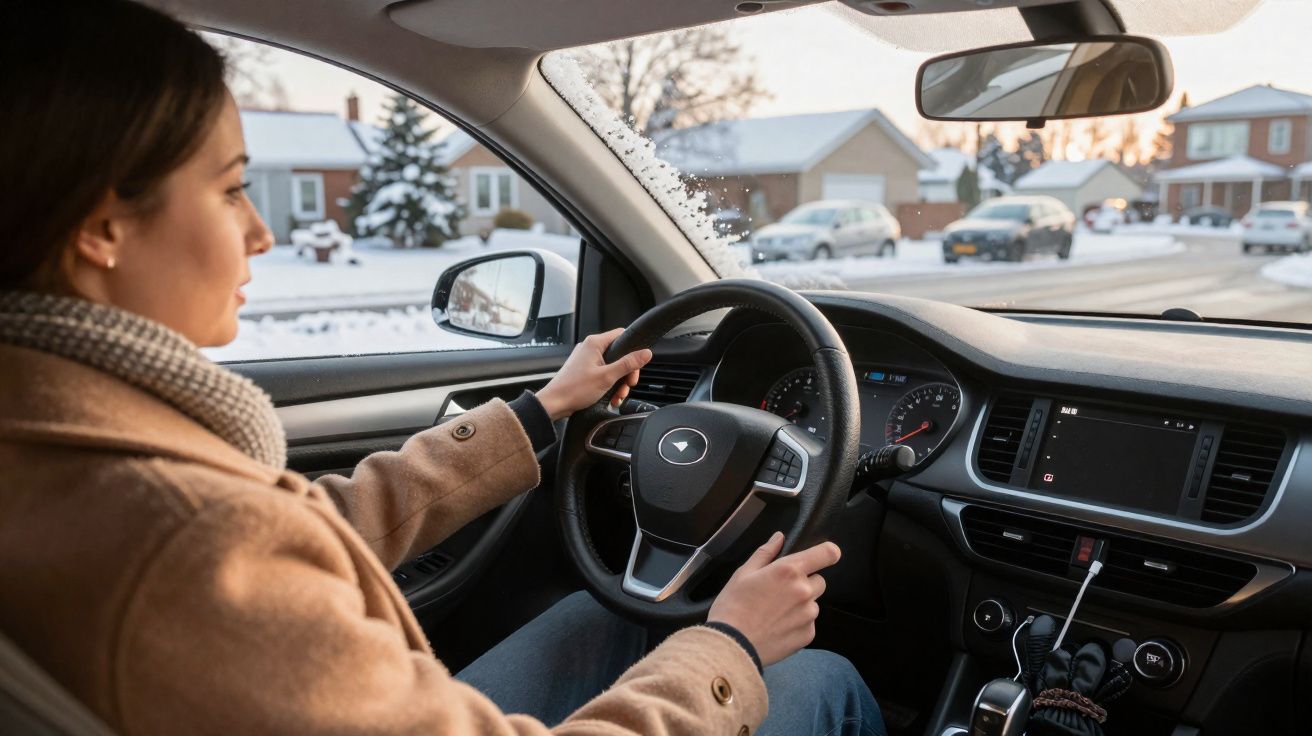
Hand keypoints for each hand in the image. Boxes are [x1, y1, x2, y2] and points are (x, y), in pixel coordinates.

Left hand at [534, 328, 652, 420]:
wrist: (554, 403)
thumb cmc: (575, 389)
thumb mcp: (607, 377)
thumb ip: (628, 364)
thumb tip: (646, 353)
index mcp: (595, 343)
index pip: (622, 335)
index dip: (633, 349)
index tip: (636, 365)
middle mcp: (590, 348)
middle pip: (619, 354)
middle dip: (626, 373)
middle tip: (628, 385)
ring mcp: (587, 360)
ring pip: (613, 367)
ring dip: (619, 382)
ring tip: (618, 396)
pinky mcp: (585, 371)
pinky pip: (604, 374)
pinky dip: (609, 385)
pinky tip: (610, 398)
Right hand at [707, 532, 840, 666]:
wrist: (732, 645)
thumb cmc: (733, 606)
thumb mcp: (744, 573)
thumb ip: (766, 553)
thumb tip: (779, 537)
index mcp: (789, 570)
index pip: (827, 553)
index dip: (827, 552)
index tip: (822, 556)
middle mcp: (804, 591)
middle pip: (819, 581)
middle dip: (805, 583)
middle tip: (781, 593)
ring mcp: (808, 615)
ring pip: (813, 603)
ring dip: (801, 605)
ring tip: (775, 613)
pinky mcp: (808, 635)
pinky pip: (809, 623)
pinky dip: (798, 624)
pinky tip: (777, 627)